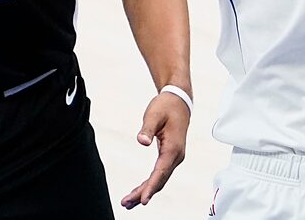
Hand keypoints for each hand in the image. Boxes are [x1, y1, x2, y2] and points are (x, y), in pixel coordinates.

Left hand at [120, 90, 188, 208]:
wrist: (178, 101)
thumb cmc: (166, 107)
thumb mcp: (154, 115)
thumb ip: (147, 129)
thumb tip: (142, 141)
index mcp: (173, 148)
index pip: (161, 172)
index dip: (151, 187)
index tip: (144, 199)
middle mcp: (176, 156)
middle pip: (159, 180)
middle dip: (143, 193)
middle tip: (126, 203)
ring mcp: (174, 158)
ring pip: (159, 180)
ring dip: (145, 191)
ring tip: (128, 202)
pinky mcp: (169, 157)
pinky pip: (159, 174)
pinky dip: (149, 184)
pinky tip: (139, 191)